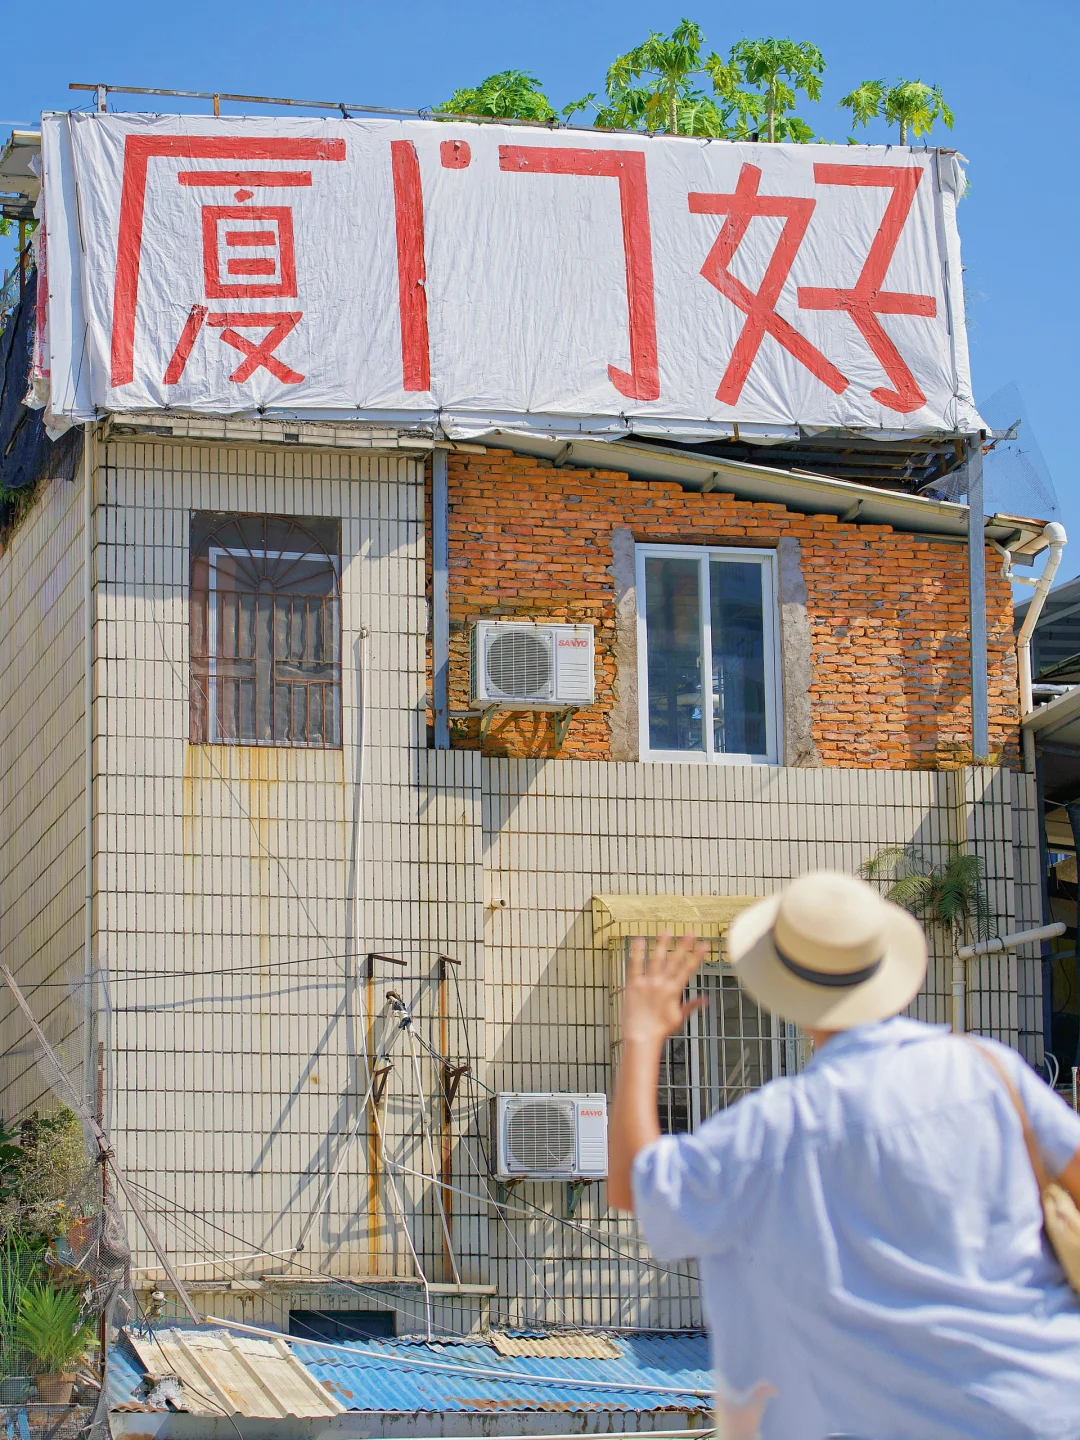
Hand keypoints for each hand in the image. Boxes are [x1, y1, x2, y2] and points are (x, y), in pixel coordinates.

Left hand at [621, 932, 708, 1049]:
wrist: (641, 1037)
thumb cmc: (660, 1029)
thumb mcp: (679, 1017)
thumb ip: (691, 1005)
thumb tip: (706, 1000)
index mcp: (674, 991)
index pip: (688, 968)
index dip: (698, 956)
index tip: (705, 944)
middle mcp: (662, 984)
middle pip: (675, 960)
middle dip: (685, 945)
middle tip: (692, 932)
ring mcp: (647, 983)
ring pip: (656, 959)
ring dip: (662, 944)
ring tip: (667, 930)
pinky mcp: (633, 984)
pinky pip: (635, 965)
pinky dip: (637, 952)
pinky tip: (638, 940)